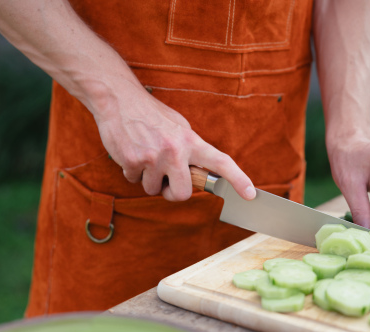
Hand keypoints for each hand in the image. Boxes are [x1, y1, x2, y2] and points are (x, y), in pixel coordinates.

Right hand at [93, 82, 255, 201]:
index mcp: (191, 141)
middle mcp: (175, 150)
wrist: (119, 98)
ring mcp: (154, 157)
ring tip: (144, 155)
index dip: (238, 179)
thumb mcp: (178, 126)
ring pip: (153, 190)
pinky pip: (133, 181)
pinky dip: (131, 171)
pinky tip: (130, 151)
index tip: (251, 194)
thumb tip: (198, 171)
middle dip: (171, 192)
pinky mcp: (133, 161)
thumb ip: (190, 149)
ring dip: (147, 179)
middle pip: (182, 194)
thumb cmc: (150, 114)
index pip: (221, 162)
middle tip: (164, 180)